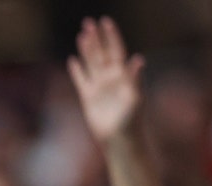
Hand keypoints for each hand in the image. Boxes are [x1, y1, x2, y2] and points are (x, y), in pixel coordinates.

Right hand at [67, 16, 143, 143]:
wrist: (119, 139)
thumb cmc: (131, 120)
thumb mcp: (135, 98)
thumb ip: (135, 78)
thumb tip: (138, 59)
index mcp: (122, 75)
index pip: (116, 50)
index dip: (111, 36)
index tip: (106, 22)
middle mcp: (110, 78)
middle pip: (101, 53)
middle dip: (96, 38)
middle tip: (88, 22)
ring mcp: (99, 87)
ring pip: (90, 63)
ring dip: (86, 49)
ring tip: (82, 34)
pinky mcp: (88, 97)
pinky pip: (80, 80)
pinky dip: (76, 70)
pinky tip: (72, 60)